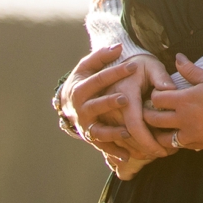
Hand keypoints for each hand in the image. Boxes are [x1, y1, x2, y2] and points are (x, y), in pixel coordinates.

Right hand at [56, 45, 176, 172]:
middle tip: (125, 99)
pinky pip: (104, 147)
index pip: (98, 79)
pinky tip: (127, 156)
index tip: (133, 65)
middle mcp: (81, 110)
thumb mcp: (88, 66)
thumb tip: (119, 46)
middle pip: (96, 106)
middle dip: (109, 102)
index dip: (115, 72)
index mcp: (80, 89)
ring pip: (98, 131)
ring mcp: (86, 126)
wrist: (69, 103)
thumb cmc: (85, 81)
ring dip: (112, 132)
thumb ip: (101, 56)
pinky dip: (114, 152)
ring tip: (127, 132)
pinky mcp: (92, 139)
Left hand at [142, 55, 202, 152]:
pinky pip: (180, 146)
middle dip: (148, 114)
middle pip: (154, 120)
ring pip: (163, 139)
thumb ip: (190, 70)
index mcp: (186, 100)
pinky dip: (175, 141)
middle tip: (150, 110)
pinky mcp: (201, 144)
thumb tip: (177, 57)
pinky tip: (179, 133)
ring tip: (161, 125)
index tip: (157, 93)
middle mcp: (185, 120)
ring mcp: (192, 135)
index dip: (154, 95)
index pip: (157, 99)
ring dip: (159, 132)